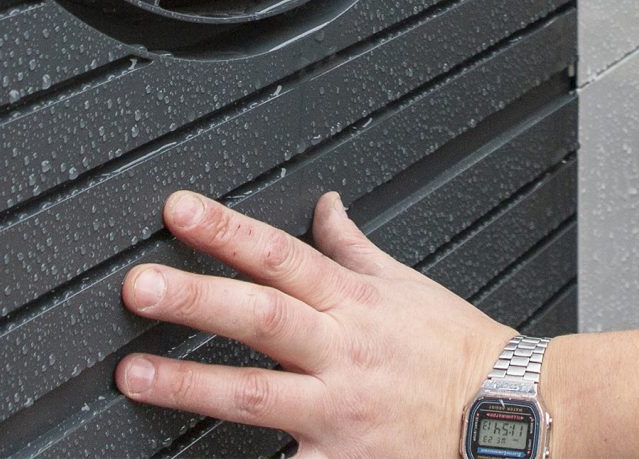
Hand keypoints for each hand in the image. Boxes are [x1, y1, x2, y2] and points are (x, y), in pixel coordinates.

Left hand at [115, 189, 512, 456]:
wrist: (503, 413)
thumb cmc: (455, 347)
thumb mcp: (405, 283)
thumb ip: (352, 247)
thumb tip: (324, 205)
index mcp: (354, 301)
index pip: (279, 254)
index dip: (226, 230)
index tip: (178, 210)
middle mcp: (341, 351)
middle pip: (260, 317)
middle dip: (195, 300)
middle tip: (138, 286)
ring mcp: (338, 411)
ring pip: (255, 394)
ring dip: (188, 384)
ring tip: (134, 375)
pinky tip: (189, 458)